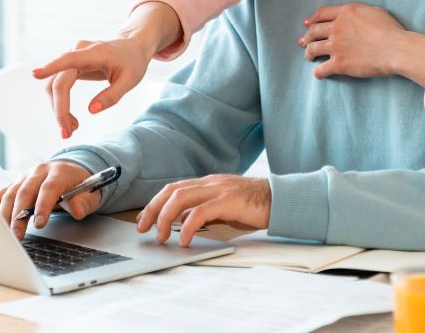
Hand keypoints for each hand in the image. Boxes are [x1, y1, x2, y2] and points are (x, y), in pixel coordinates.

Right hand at [0, 160, 99, 236]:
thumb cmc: (81, 185)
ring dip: (6, 214)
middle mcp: (39, 172)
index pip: (49, 188)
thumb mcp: (90, 193)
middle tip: (17, 235)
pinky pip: (3, 192)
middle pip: (25, 192)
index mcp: (59, 172)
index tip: (40, 224)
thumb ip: (84, 202)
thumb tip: (77, 210)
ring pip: (11, 193)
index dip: (43, 206)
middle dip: (19, 215)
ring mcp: (26, 176)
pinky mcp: (16, 183)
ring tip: (4, 233)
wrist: (72, 170)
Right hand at [33, 2, 181, 137]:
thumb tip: (92, 109)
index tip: (35, 74)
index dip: (50, 67)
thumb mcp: (130, 80)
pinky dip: (61, 103)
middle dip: (60, 109)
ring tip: (72, 128)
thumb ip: (112, 95)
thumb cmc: (133, 62)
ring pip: (55, 84)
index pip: (68, 60)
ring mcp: (73, 57)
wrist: (132, 47)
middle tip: (67, 133)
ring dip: (59, 108)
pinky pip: (60, 84)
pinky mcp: (71, 65)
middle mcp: (79, 51)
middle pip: (59, 81)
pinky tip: (70, 118)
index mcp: (95, 53)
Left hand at [136, 175, 270, 246]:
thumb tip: (186, 222)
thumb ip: (206, 209)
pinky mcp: (228, 200)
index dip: (155, 203)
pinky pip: (200, 212)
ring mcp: (219, 190)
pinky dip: (188, 227)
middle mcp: (210, 183)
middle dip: (153, 209)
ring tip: (162, 236)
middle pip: (171, 191)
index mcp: (208, 183)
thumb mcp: (225, 207)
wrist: (281, 200)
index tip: (144, 219)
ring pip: (181, 198)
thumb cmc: (254, 206)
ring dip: (166, 218)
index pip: (174, 188)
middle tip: (143, 228)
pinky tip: (185, 240)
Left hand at [299, 3, 408, 78]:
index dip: (312, 19)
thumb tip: (355, 16)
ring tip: (308, 56)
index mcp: (346, 13)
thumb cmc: (391, 30)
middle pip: (314, 31)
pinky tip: (319, 74)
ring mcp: (336, 46)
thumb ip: (360, 12)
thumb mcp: (375, 12)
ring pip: (313, 48)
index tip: (307, 24)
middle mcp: (337, 27)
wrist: (396, 49)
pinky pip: (321, 69)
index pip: (321, 13)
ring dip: (308, 53)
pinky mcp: (339, 63)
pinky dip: (318, 72)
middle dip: (307, 37)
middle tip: (303, 42)